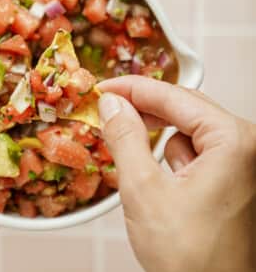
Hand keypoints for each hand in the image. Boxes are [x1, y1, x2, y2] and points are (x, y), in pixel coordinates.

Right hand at [97, 76, 255, 271]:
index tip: (102, 88)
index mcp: (234, 142)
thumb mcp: (144, 191)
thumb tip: (111, 103)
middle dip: (145, 113)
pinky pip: (197, 152)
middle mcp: (247, 147)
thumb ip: (124, 138)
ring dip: (158, 139)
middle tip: (109, 111)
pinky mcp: (236, 180)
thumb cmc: (191, 260)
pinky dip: (172, 158)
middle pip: (185, 109)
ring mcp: (244, 164)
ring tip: (138, 161)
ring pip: (188, 131)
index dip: (132, 89)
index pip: (175, 96)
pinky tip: (161, 181)